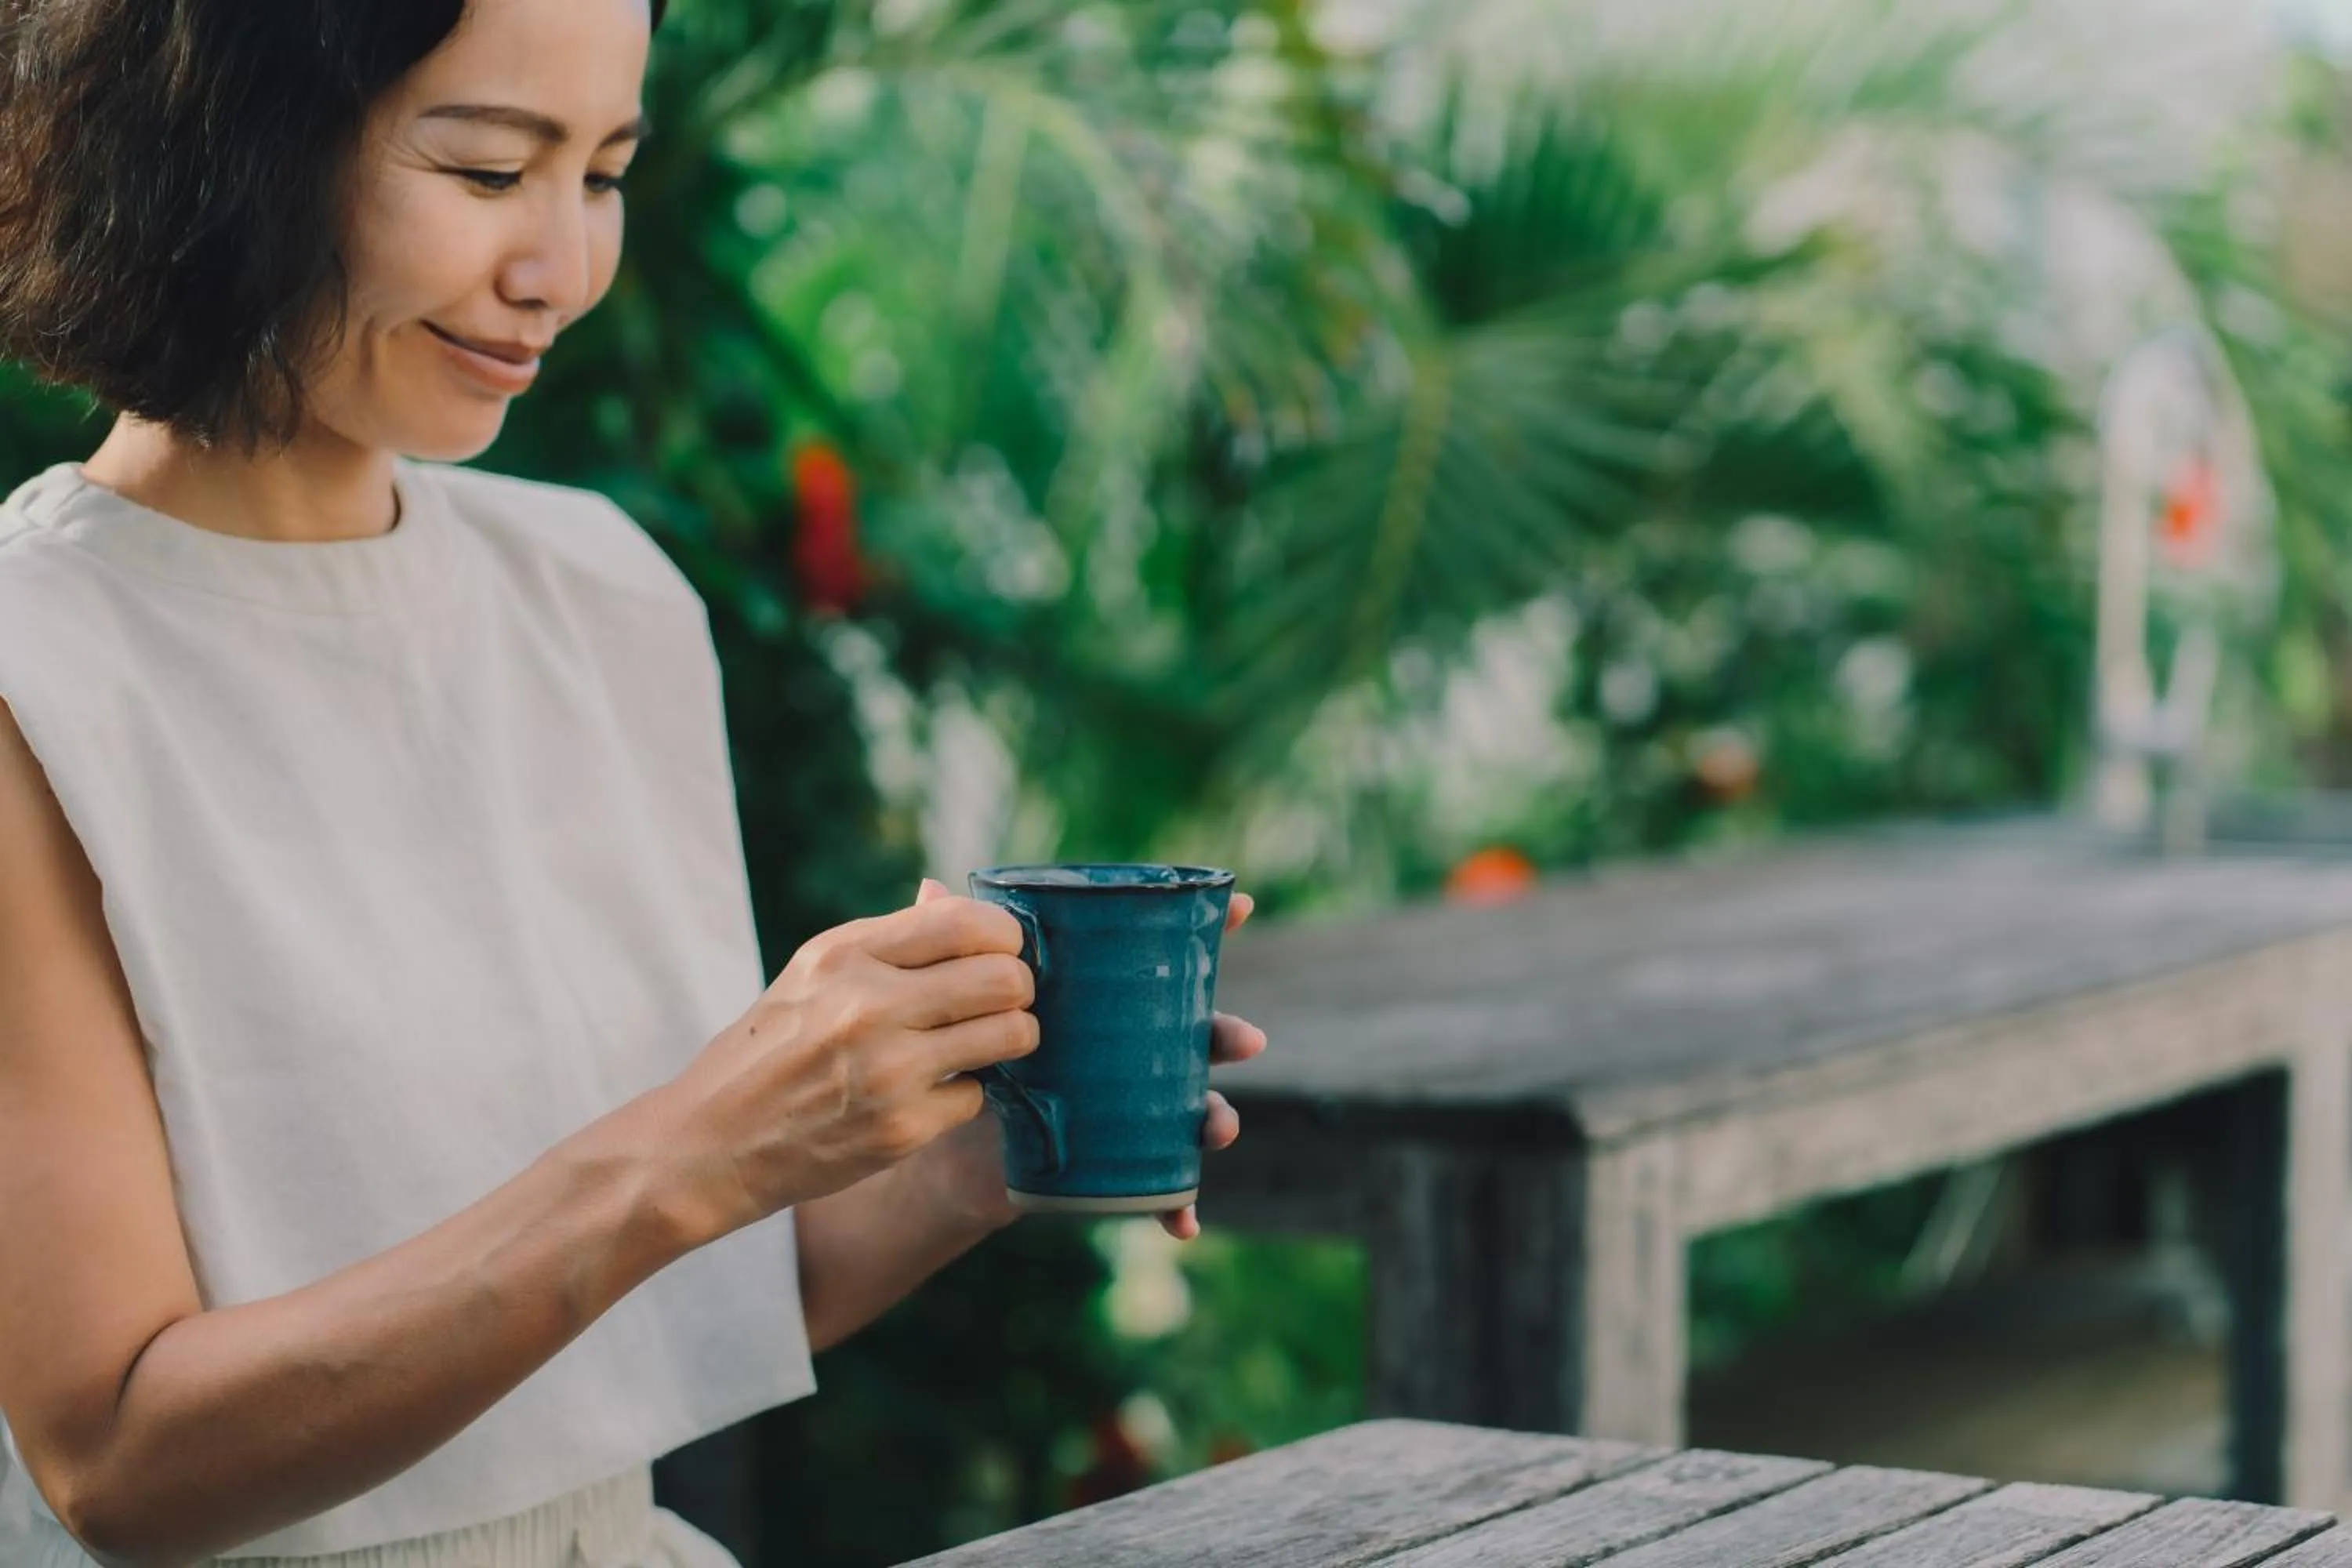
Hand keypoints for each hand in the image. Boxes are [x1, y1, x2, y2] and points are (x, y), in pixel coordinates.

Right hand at [657, 888, 1040, 1240]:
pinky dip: (963, 1094)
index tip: (1001, 951)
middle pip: (1005, 977)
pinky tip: (929, 1092)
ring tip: (984, 1042)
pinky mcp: (902, 1128)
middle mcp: (868, 1005)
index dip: (1005, 935)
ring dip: (1010, 1038)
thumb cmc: (771, 1048)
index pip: (966, 922)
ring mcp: (889, 1070)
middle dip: (1017, 988)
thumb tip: (951, 895)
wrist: (711, 1143)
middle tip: (1001, 1001)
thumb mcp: (814, 973)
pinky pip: (977, 1096)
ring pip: (1010, 1034)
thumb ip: (890, 937)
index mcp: (846, 954)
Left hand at [904, 879, 1267, 1241]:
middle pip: (1197, 1036)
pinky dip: (1176, 1205)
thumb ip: (958, 950)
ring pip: (1192, 1110)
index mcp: (1111, 1004)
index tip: (1239, 907)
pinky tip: (1183, 1221)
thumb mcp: (968, 1004)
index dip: (1208, 929)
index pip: (1167, 959)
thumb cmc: (974, 1056)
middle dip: (1227, 1035)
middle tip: (1247, 1039)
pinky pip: (1159, 1188)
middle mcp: (1135, 1053)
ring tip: (1218, 1127)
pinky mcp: (1118, 1162)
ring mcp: (1133, 1109)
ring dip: (1216, 1117)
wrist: (952, 1149)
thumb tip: (930, 886)